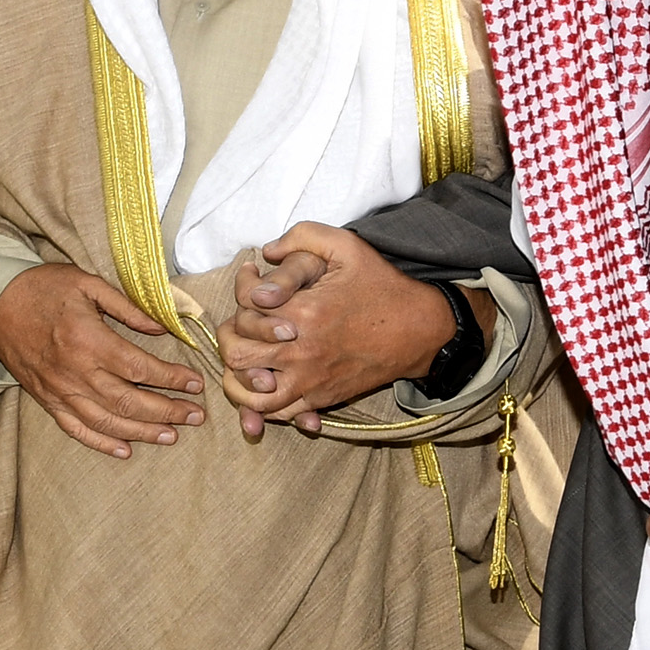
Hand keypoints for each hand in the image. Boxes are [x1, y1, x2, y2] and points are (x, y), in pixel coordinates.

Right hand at [0, 264, 204, 459]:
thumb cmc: (44, 288)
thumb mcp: (89, 284)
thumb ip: (128, 307)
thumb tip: (162, 328)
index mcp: (89, 340)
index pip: (140, 368)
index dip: (171, 379)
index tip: (196, 384)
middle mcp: (76, 372)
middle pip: (129, 401)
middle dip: (167, 411)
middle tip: (195, 416)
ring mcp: (60, 391)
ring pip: (108, 421)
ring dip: (143, 432)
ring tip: (172, 436)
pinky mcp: (47, 401)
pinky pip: (77, 429)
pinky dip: (102, 443)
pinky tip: (126, 449)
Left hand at [216, 222, 493, 437]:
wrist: (418, 330)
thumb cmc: (381, 285)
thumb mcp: (347, 245)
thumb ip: (303, 236)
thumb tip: (268, 250)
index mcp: (303, 312)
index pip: (245, 308)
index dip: (241, 288)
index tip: (251, 276)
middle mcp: (301, 351)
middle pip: (236, 353)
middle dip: (231, 334)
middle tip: (241, 319)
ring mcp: (309, 380)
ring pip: (249, 392)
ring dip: (237, 373)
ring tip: (244, 354)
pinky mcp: (320, 398)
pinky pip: (276, 413)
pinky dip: (259, 402)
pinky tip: (262, 380)